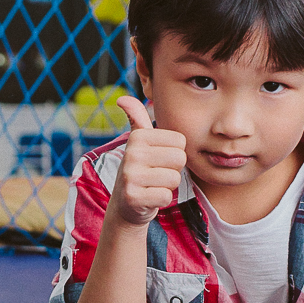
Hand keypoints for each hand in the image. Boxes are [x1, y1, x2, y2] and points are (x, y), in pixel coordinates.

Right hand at [108, 97, 186, 226]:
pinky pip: (166, 196)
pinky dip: (162, 199)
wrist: (126, 204)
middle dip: (173, 170)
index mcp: (138, 137)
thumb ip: (137, 118)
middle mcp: (131, 153)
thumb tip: (123, 98)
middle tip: (156, 174)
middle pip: (180, 158)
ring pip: (174, 179)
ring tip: (152, 185)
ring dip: (168, 186)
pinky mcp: (133, 197)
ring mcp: (130, 176)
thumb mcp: (139, 143)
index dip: (174, 154)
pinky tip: (149, 197)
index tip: (158, 160)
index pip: (180, 141)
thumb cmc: (140, 169)